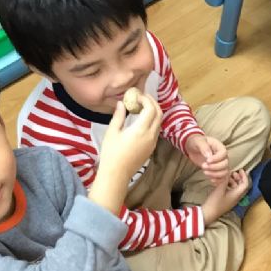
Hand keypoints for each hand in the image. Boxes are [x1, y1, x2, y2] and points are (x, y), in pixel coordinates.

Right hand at [89, 93, 161, 213]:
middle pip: (159, 114)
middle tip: (143, 98)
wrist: (117, 174)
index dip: (146, 99)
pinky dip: (152, 121)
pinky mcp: (151, 148)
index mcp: (141, 130)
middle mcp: (150, 135)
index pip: (151, 109)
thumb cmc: (111, 153)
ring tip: (142, 107)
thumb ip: (119, 116)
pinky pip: (156, 130)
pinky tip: (142, 120)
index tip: (137, 96)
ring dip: (154, 112)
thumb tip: (121, 103)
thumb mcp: (112, 132)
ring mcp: (153, 142)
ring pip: (159, 122)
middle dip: (153, 103)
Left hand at [186, 135, 229, 183]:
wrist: (193, 148)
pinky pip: (222, 177)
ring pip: (225, 172)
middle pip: (225, 164)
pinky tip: (211, 180)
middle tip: (203, 166)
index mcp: (219, 147)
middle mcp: (222, 156)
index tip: (207, 160)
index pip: (223, 153)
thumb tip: (209, 155)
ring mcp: (221, 164)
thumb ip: (204, 147)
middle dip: (215, 167)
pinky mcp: (217, 170)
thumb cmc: (196, 142)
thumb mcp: (198, 142)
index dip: (217, 158)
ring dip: (216, 174)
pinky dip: (218, 180)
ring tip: (205, 172)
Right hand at [201, 169, 248, 223]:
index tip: (240, 170)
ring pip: (236, 188)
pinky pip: (231, 191)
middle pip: (241, 186)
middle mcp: (236, 197)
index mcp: (237, 194)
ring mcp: (232, 200)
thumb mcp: (220, 188)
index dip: (244, 176)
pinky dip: (229, 185)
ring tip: (226, 177)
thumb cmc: (215, 202)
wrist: (208, 213)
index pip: (245, 184)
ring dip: (233, 181)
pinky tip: (222, 182)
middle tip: (233, 172)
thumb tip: (228, 171)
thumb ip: (225, 179)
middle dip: (239, 178)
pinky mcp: (227, 201)